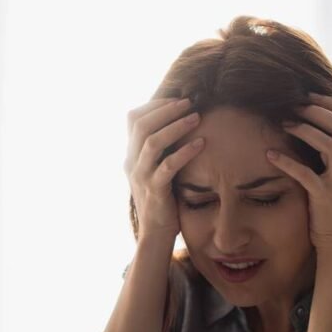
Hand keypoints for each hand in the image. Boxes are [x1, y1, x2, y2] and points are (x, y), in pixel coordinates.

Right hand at [124, 97, 204, 239]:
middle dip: (166, 110)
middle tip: (189, 103)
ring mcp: (141, 176)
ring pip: (152, 143)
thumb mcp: (154, 168)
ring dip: (175, 127)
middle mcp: (132, 162)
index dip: (154, 105)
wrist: (155, 232)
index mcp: (130, 154)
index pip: (132, 118)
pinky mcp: (155, 191)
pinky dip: (185, 152)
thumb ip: (159, 149)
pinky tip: (201, 144)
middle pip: (141, 125)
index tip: (176, 99)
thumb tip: (178, 122)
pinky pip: (168, 166)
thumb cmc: (162, 197)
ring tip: (196, 117)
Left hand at [267, 92, 331, 253]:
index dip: (330, 104)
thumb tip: (313, 132)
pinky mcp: (325, 197)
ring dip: (305, 130)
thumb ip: (330, 156)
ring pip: (329, 144)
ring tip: (284, 124)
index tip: (308, 95)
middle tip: (294, 105)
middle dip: (318, 110)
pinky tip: (270, 155)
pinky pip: (306, 175)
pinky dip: (287, 163)